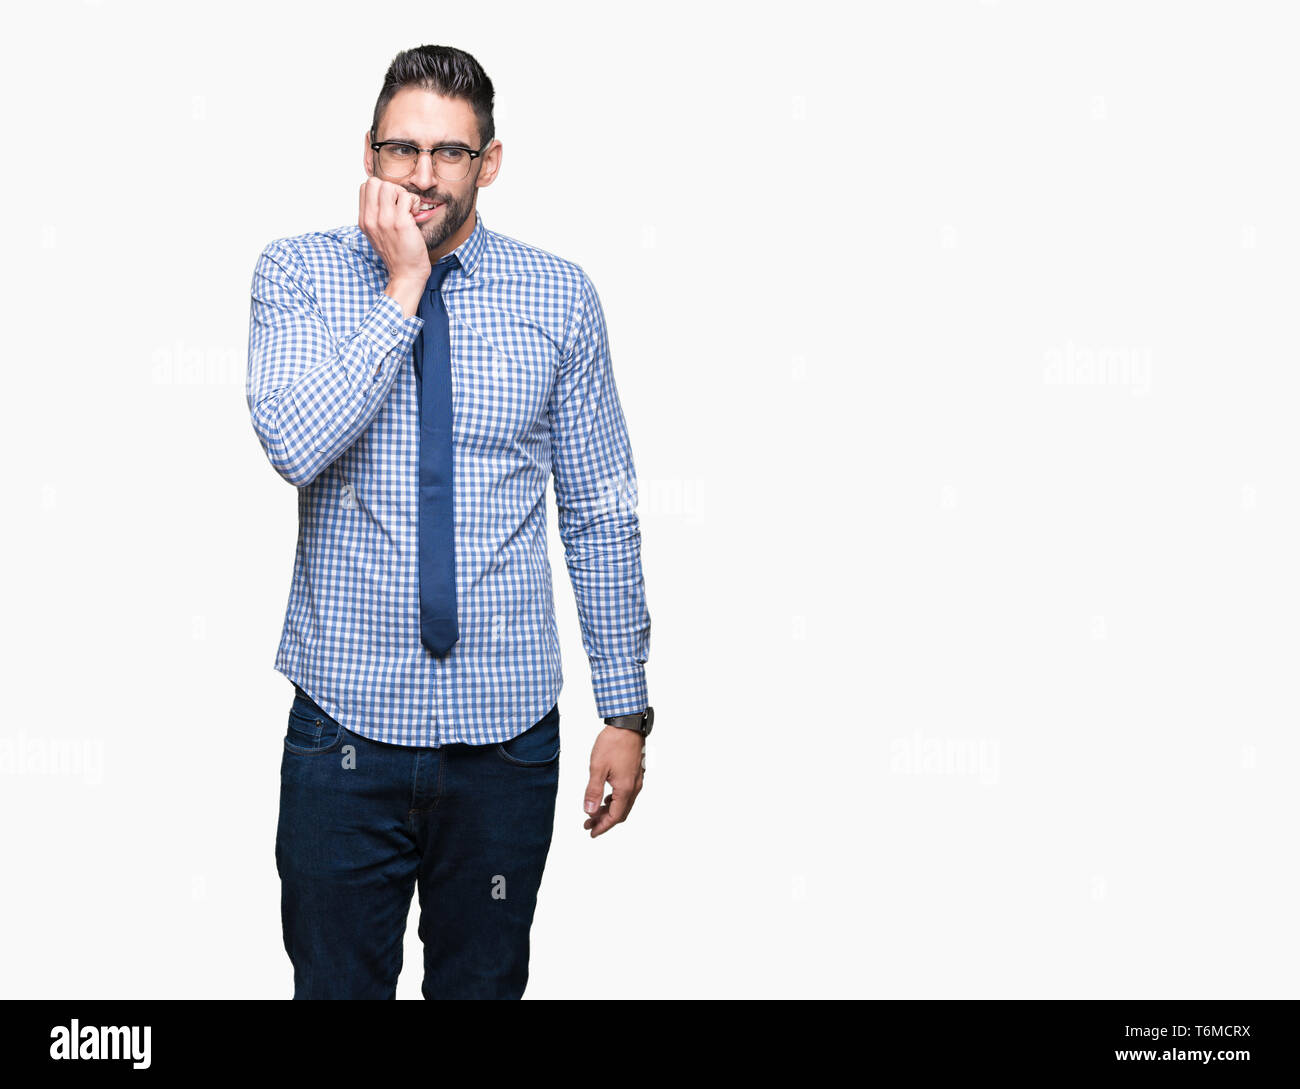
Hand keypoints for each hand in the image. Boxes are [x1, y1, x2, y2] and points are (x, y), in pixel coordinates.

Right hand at [358, 177, 429, 310]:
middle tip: (400, 205)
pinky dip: (415, 202)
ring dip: (403, 194)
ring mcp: (385, 221)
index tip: (391, 204)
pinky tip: (415, 215)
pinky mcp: (401, 223)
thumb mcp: (377, 234)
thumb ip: (375, 215)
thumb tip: (382, 195)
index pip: (365, 187)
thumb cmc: (397, 254)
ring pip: (389, 186)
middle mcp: (371, 220)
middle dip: (391, 189)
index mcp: (364, 221)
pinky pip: (407, 197)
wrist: (406, 274)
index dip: (381, 190)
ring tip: (408, 210)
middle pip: (374, 182)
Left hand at [583, 725, 645, 837]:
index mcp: (625, 788)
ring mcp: (636, 780)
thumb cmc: (613, 743)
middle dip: (604, 821)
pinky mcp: (635, 773)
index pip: (615, 816)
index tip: (591, 832)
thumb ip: (593, 791)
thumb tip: (589, 811)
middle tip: (589, 824)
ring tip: (595, 812)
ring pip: (624, 804)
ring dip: (609, 811)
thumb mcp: (597, 767)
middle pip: (621, 813)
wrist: (628, 725)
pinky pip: (627, 794)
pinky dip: (615, 801)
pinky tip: (606, 798)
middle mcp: (634, 787)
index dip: (603, 827)